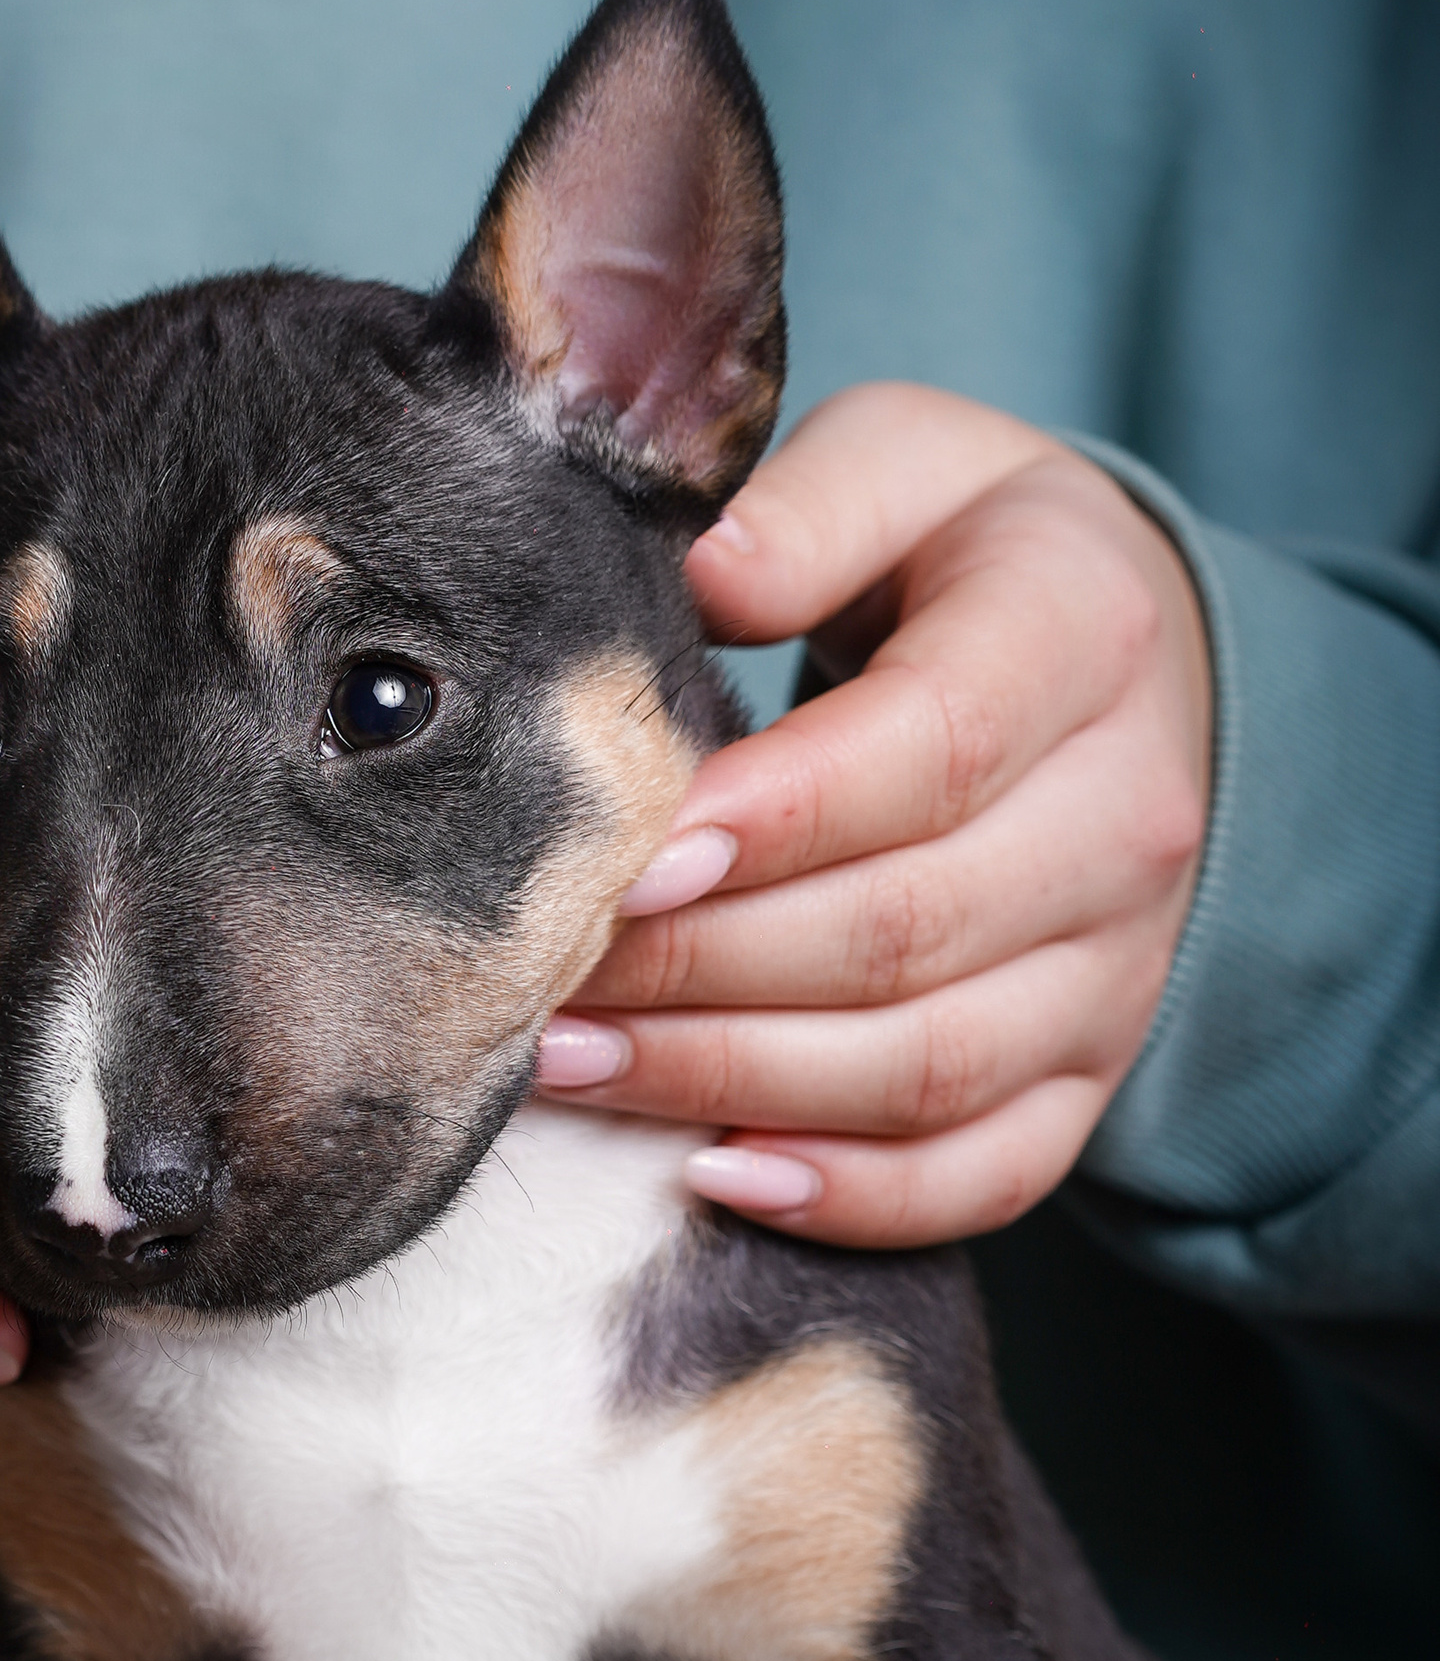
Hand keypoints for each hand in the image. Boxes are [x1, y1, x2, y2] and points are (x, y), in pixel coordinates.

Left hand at [536, 384, 1212, 1246]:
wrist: (1120, 664)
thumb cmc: (960, 555)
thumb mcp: (903, 462)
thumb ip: (805, 507)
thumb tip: (708, 573)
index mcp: (1080, 636)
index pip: (926, 754)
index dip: (765, 821)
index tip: (617, 857)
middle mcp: (1127, 816)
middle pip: (904, 930)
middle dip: (697, 968)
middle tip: (534, 972)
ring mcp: (1118, 963)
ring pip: (926, 1067)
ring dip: (729, 1082)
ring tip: (564, 1061)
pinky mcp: (1089, 1069)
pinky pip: (984, 1173)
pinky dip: (851, 1199)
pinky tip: (712, 1176)